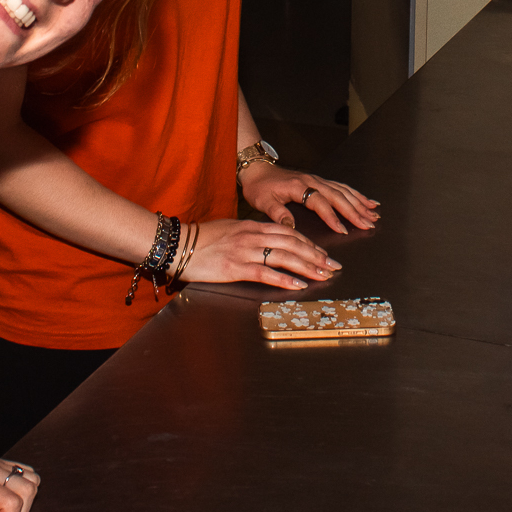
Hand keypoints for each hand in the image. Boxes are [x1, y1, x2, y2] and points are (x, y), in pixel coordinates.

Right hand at [182, 216, 340, 288]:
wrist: (178, 243)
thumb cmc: (201, 238)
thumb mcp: (231, 229)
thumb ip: (251, 234)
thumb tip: (267, 242)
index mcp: (253, 226)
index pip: (289, 232)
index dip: (309, 243)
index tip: (323, 253)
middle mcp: (253, 236)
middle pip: (293, 243)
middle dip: (316, 255)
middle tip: (333, 265)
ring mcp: (246, 251)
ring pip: (285, 257)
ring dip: (308, 266)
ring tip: (324, 275)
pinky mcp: (236, 267)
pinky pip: (266, 273)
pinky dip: (284, 279)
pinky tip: (298, 284)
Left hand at [239, 166, 379, 233]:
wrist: (259, 170)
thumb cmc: (260, 187)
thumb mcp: (263, 201)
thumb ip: (277, 213)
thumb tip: (291, 226)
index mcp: (299, 187)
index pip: (320, 203)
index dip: (332, 217)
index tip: (343, 230)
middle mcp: (312, 181)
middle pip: (338, 196)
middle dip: (355, 211)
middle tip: (369, 224)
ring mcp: (318, 180)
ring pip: (344, 191)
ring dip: (360, 202)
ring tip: (374, 214)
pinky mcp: (320, 181)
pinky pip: (342, 187)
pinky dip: (356, 194)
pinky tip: (367, 200)